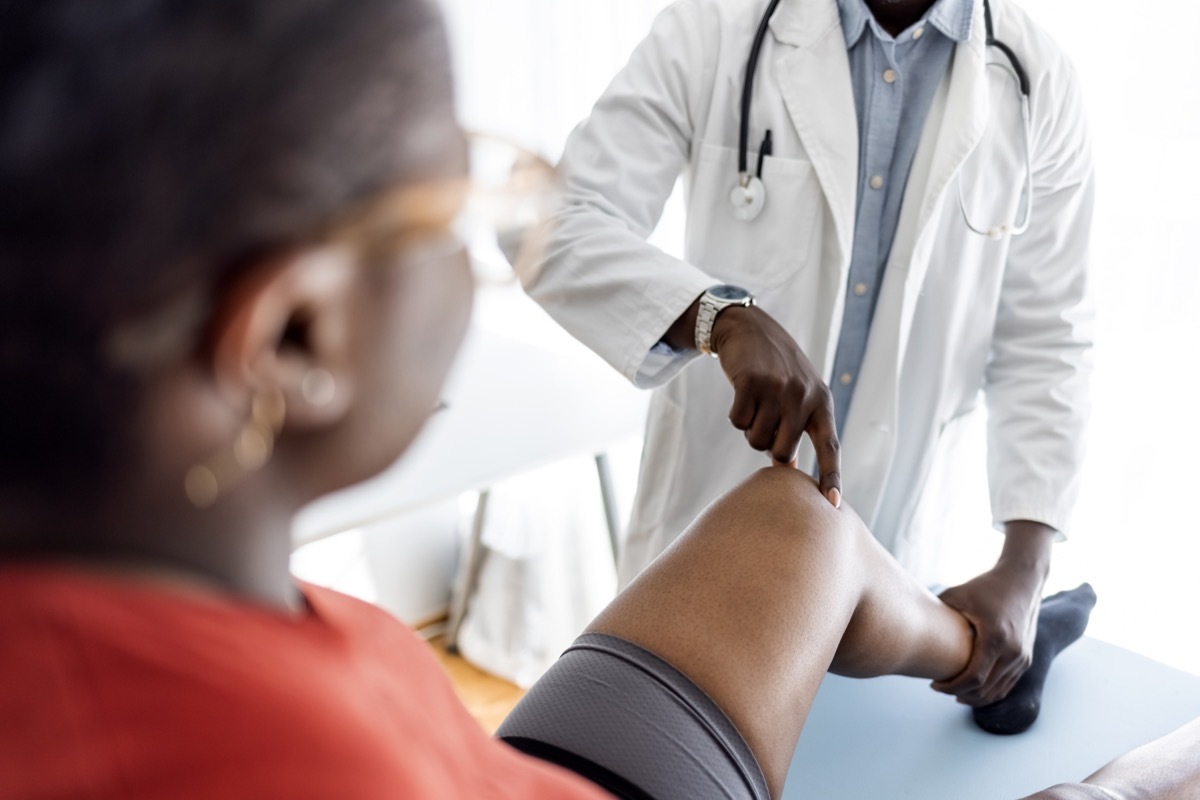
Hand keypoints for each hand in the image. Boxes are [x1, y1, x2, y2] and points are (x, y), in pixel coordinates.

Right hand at [710, 305, 840, 505]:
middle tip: (765, 419)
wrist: (750, 328)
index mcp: (822, 401)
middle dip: (767, 445)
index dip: (831, 475)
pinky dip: (735, 414)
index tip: (832, 504)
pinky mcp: (751, 382)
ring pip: (756, 440)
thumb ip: (800, 426)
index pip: (829, 446)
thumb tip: (790, 468)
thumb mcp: (799, 392)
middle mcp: (804, 395)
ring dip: (750, 428)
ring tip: (756, 402)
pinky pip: (738, 421)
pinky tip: (742, 393)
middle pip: (781, 452)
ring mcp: (778, 388)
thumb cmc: (776, 368)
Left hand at [932, 521, 1054, 705]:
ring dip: (973, 697)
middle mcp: (1013, 652)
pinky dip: (988, 692)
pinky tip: (971, 690)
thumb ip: (936, 611)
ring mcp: (1022, 658)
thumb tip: (910, 622)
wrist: (1023, 580)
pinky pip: (1006, 686)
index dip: (951, 687)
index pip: (973, 678)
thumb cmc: (987, 586)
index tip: (933, 684)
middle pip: (984, 690)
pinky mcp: (1025, 659)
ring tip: (953, 692)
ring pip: (996, 692)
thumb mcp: (959, 594)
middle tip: (939, 688)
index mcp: (996, 637)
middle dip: (959, 694)